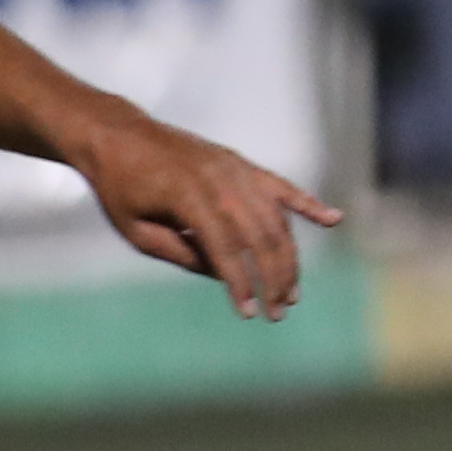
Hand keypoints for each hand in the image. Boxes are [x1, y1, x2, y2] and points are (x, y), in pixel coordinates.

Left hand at [77, 112, 339, 315]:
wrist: (118, 136)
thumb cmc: (120, 187)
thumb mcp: (136, 230)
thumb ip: (179, 253)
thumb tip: (223, 275)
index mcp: (188, 197)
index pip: (224, 249)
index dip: (240, 284)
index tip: (250, 314)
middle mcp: (218, 180)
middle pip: (260, 236)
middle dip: (273, 278)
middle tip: (279, 311)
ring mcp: (233, 169)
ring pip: (275, 217)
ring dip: (289, 258)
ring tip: (292, 292)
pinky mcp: (239, 164)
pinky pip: (280, 186)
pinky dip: (307, 203)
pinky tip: (333, 219)